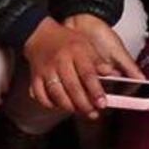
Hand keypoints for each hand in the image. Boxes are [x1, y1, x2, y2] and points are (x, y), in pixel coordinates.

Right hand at [22, 13, 142, 119]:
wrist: (41, 35)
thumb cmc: (67, 41)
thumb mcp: (86, 45)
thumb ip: (98, 61)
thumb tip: (113, 75)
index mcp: (76, 51)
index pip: (88, 74)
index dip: (96, 91)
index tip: (102, 103)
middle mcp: (60, 60)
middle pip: (72, 87)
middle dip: (84, 104)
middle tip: (93, 113)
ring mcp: (46, 69)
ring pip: (57, 94)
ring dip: (69, 107)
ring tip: (80, 111)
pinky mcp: (35, 77)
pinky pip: (41, 96)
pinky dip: (50, 104)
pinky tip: (60, 106)